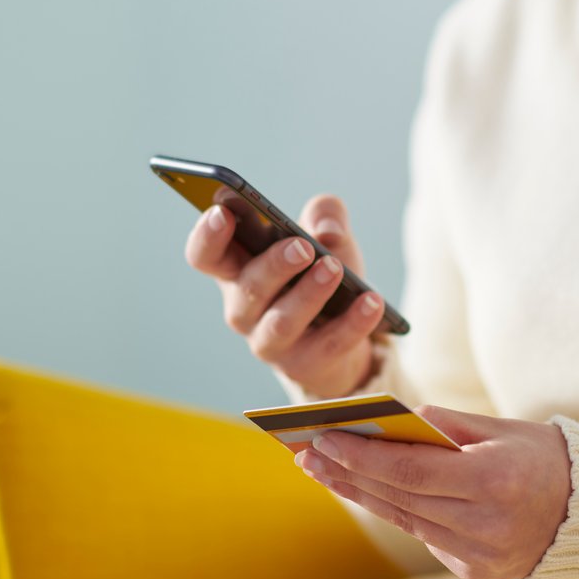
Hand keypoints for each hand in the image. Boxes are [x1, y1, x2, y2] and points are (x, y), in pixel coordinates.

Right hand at [185, 194, 385, 399]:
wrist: (341, 332)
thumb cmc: (318, 273)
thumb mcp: (323, 235)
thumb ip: (325, 214)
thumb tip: (329, 231)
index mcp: (236, 270)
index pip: (205, 255)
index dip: (207, 236)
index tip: (223, 212)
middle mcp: (244, 309)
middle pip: (248, 288)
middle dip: (275, 265)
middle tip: (303, 246)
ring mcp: (269, 342)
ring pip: (283, 321)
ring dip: (309, 294)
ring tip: (334, 268)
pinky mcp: (304, 365)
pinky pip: (329, 344)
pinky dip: (353, 323)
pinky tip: (372, 301)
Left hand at [295, 406, 571, 578]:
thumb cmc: (541, 457)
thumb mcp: (499, 428)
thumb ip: (442, 425)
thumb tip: (384, 420)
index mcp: (494, 482)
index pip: (410, 471)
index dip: (362, 456)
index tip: (323, 439)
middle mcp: (486, 526)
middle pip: (399, 499)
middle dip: (348, 474)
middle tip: (307, 455)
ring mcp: (481, 556)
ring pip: (405, 521)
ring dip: (362, 494)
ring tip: (325, 470)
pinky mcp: (477, 574)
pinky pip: (426, 537)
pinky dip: (398, 512)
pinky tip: (367, 491)